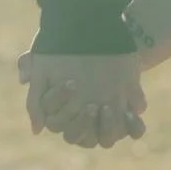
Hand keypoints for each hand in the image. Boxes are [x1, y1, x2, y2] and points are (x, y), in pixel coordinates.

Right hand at [17, 52, 146, 148]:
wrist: (96, 30)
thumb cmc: (66, 48)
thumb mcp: (46, 64)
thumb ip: (36, 96)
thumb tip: (37, 129)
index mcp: (62, 113)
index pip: (60, 127)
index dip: (64, 113)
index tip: (72, 84)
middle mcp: (84, 120)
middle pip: (82, 139)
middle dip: (85, 124)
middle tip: (92, 105)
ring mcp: (108, 117)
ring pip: (107, 139)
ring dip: (108, 128)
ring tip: (108, 108)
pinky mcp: (130, 109)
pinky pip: (135, 130)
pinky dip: (134, 126)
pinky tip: (130, 111)